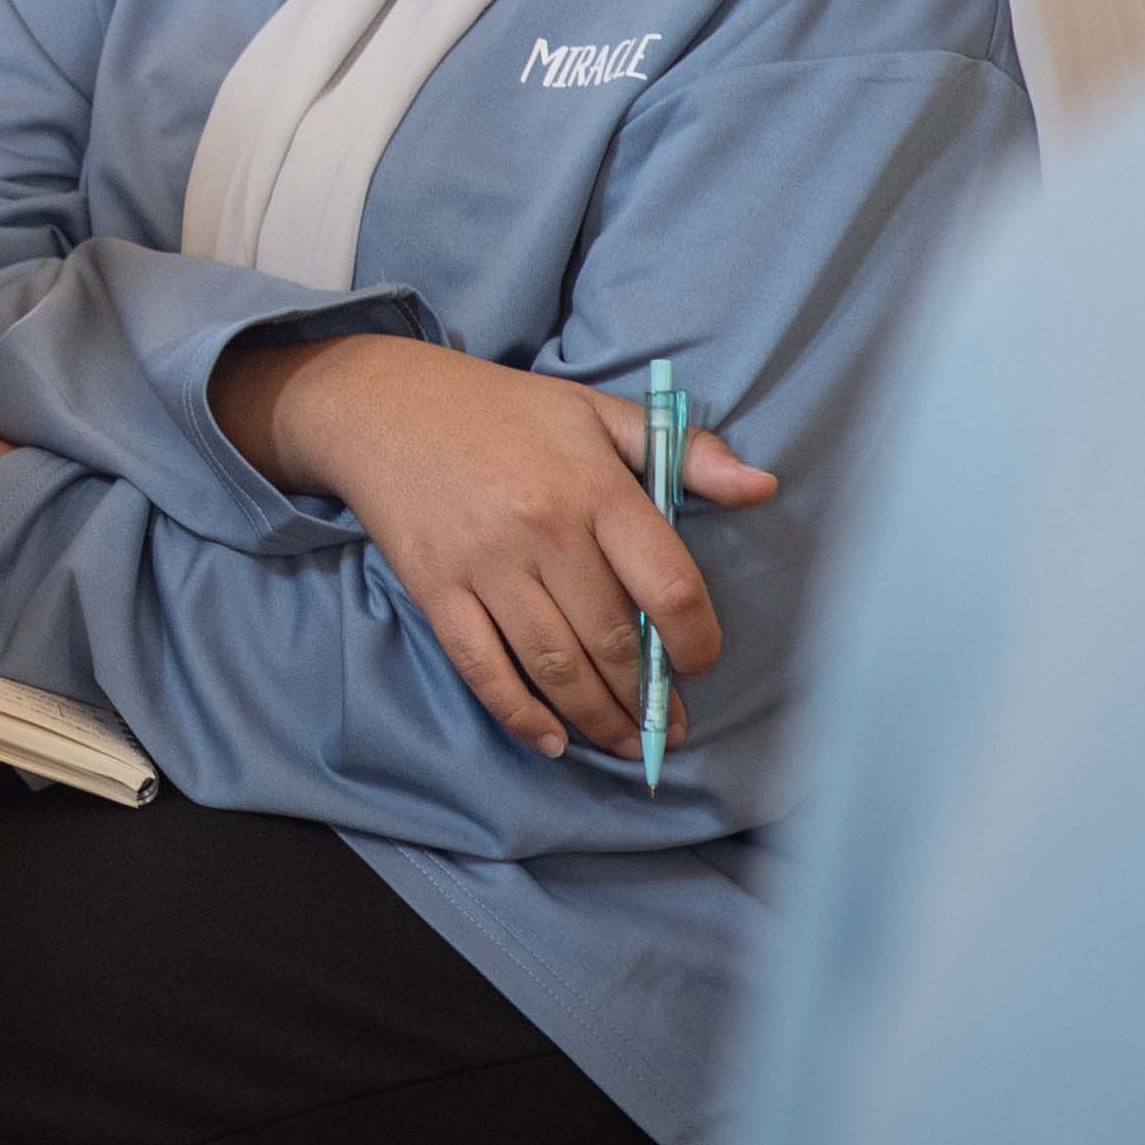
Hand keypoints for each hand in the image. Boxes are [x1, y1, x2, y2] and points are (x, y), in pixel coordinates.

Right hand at [219, 338, 775, 760]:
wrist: (381, 402)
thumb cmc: (502, 410)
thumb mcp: (595, 411)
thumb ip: (684, 450)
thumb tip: (763, 488)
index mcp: (592, 486)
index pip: (668, 586)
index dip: (696, 642)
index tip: (699, 663)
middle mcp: (541, 529)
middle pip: (613, 640)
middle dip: (649, 698)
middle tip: (669, 727)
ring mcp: (484, 563)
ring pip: (555, 665)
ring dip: (598, 718)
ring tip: (626, 743)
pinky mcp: (434, 588)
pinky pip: (483, 667)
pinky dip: (520, 714)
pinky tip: (551, 739)